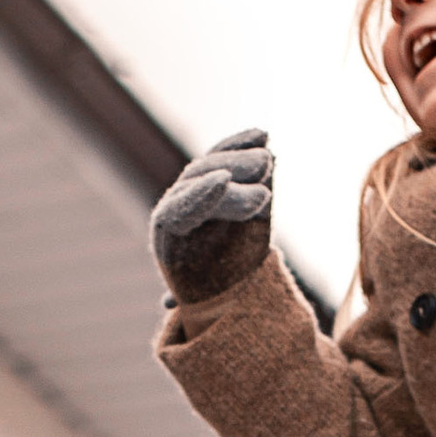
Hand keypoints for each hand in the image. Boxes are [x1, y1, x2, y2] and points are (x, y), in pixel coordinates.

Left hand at [151, 129, 273, 303]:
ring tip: (269, 154)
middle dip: (233, 168)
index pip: (182, 205)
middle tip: (265, 166)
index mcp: (170, 229)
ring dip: (241, 153)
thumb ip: (186, 296)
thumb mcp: (201, 296)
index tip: (224, 182)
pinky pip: (229, 153)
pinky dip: (244, 143)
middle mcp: (178, 200)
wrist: (213, 275)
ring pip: (215, 161)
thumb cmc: (209, 292)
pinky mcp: (219, 171)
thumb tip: (166, 302)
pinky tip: (265, 134)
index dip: (202, 192)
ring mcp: (197, 183)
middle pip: (201, 176)